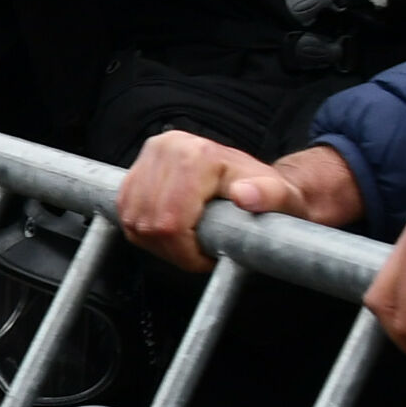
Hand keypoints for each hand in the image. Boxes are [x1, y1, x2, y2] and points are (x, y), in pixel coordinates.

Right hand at [116, 135, 361, 273]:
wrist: (254, 179)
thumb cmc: (267, 192)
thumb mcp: (281, 195)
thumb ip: (269, 195)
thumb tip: (244, 195)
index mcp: (198, 154)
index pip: (171, 220)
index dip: (184, 251)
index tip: (204, 259)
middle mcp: (168, 148)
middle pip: (149, 221)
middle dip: (170, 249)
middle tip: (195, 255)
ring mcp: (150, 154)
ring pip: (132, 218)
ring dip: (154, 241)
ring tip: (183, 245)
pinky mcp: (138, 165)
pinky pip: (124, 208)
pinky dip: (141, 228)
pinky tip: (166, 233)